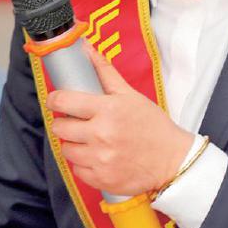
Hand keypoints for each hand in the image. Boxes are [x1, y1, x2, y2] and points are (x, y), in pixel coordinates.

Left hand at [48, 45, 193, 195]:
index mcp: (107, 110)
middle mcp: (101, 135)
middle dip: (64, 123)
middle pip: (60, 128)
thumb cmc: (152, 126)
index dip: (54, 100)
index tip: (55, 101)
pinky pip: (77, 170)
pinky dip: (84, 164)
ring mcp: (101, 159)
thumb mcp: (130, 95)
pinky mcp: (101, 179)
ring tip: (89, 141)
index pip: (63, 102)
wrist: (173, 160)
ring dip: (73, 144)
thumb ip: (104, 72)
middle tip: (77, 123)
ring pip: (66, 150)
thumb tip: (85, 48)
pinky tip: (98, 157)